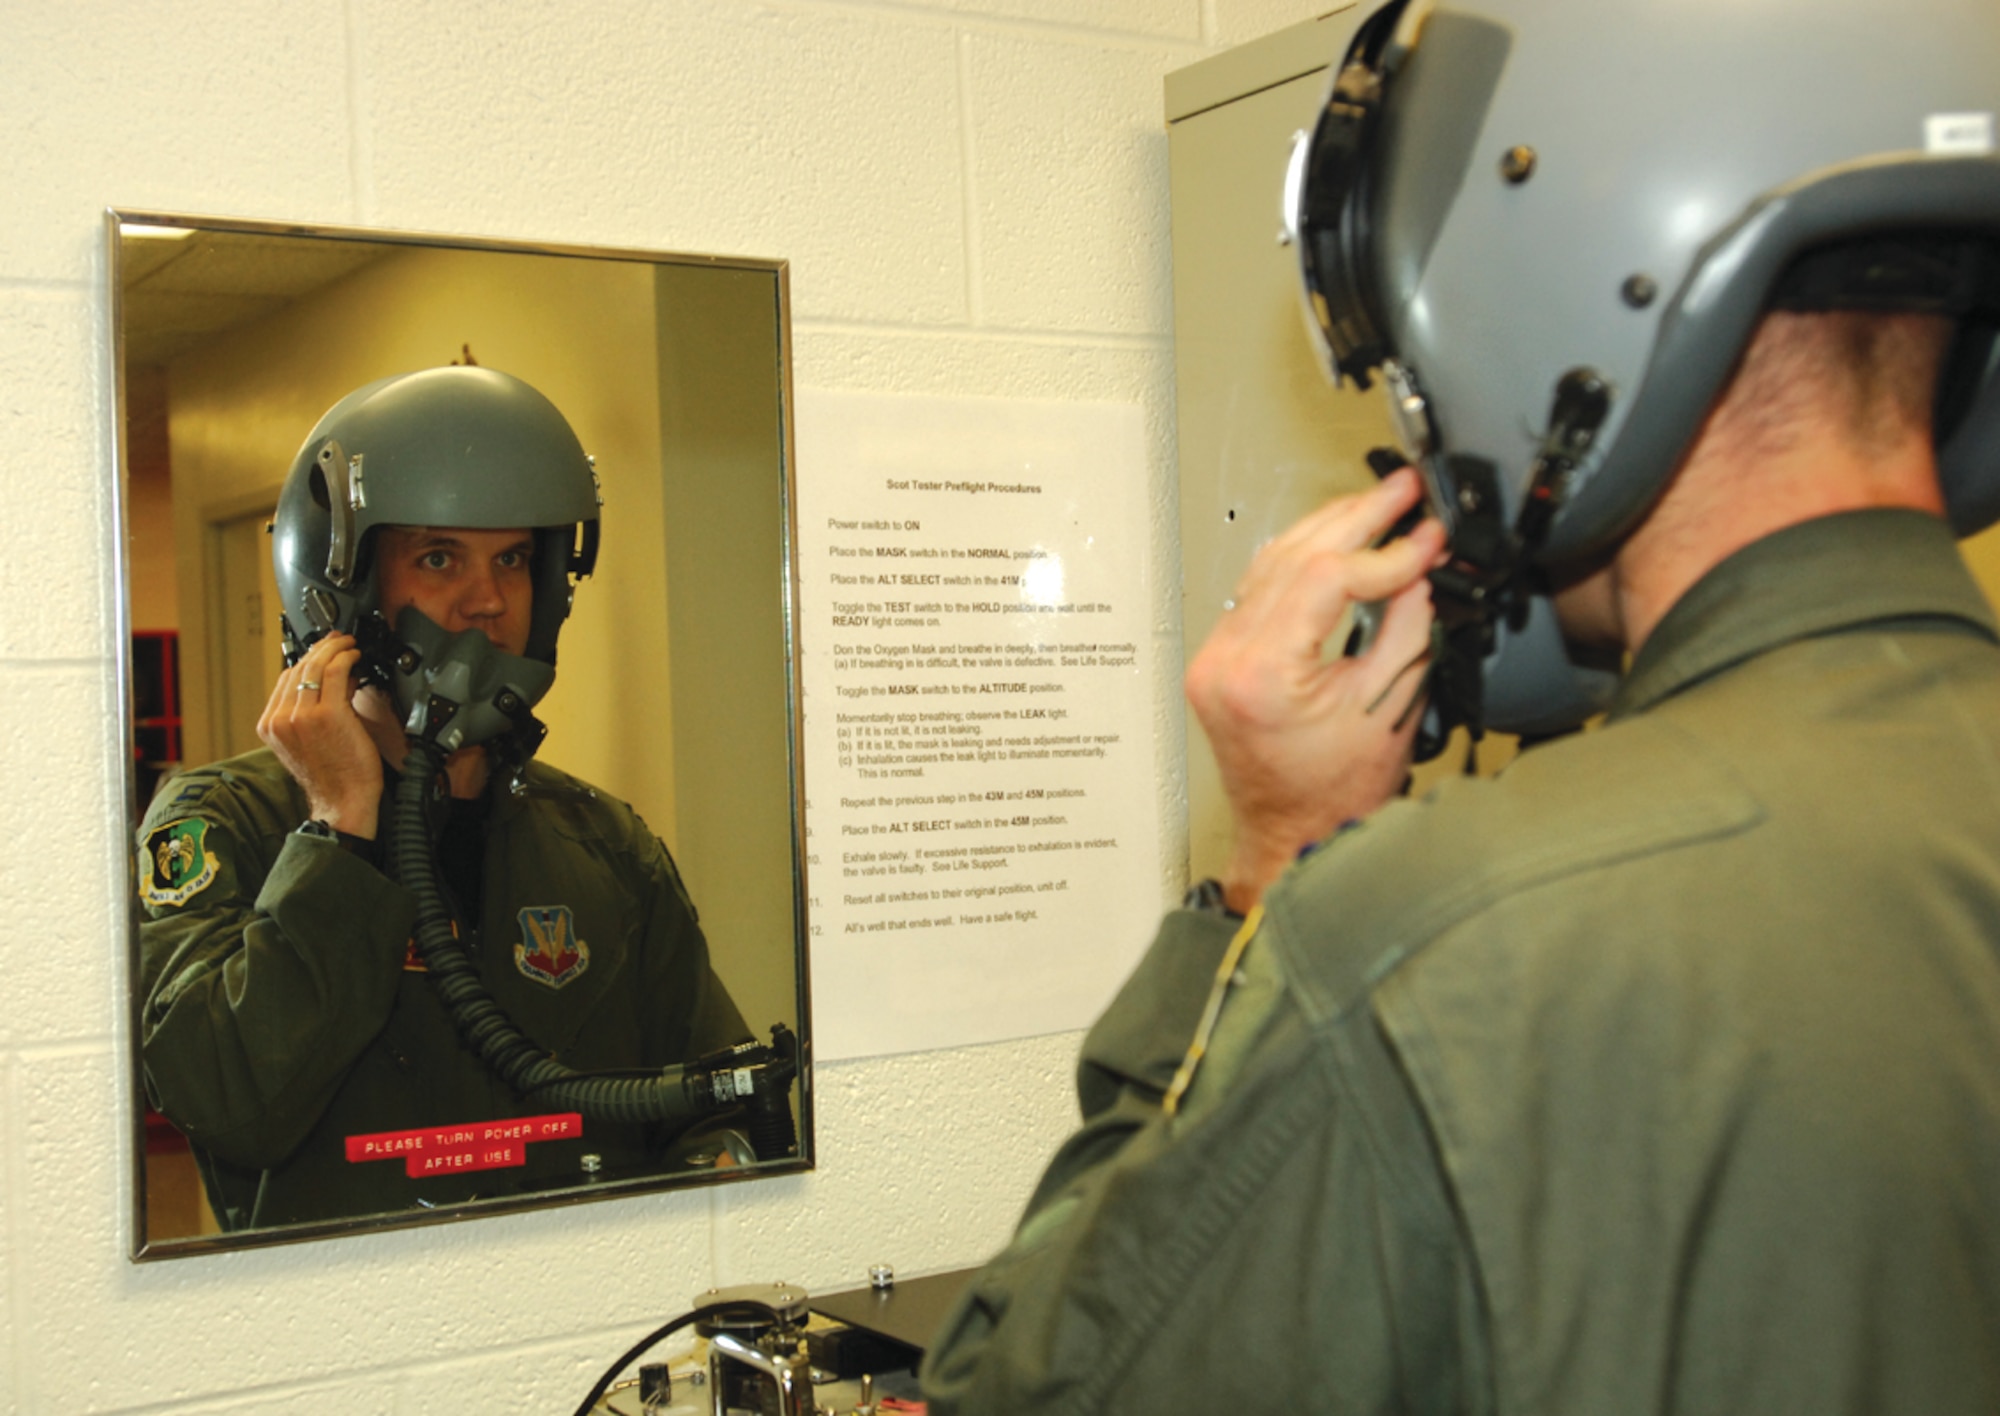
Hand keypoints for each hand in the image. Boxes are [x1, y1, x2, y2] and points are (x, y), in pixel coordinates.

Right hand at [257, 634, 383, 838]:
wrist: (342, 802)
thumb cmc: (333, 777)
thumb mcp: (307, 742)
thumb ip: (309, 713)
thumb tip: (333, 679)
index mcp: (270, 726)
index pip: (284, 679)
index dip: (307, 660)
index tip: (323, 651)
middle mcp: (280, 719)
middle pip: (298, 668)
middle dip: (321, 649)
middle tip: (339, 641)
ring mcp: (301, 716)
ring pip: (315, 666)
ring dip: (335, 650)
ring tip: (349, 645)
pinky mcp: (326, 714)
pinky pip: (334, 673)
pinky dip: (345, 658)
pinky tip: (355, 656)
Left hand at [1185, 468, 1446, 912]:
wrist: (1295, 837)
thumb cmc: (1336, 796)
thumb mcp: (1390, 706)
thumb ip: (1406, 626)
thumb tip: (1415, 567)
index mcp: (1262, 676)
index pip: (1323, 577)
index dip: (1384, 553)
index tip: (1427, 541)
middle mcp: (1226, 659)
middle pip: (1291, 556)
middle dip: (1356, 518)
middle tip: (1402, 491)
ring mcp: (1214, 656)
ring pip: (1270, 562)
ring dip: (1328, 528)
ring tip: (1379, 505)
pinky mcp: (1219, 658)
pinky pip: (1258, 588)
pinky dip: (1301, 560)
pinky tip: (1335, 542)